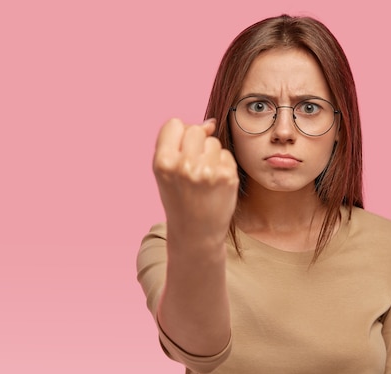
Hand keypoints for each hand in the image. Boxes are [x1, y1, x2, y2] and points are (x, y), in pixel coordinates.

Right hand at [153, 118, 238, 245]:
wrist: (196, 233)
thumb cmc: (180, 199)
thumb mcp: (166, 172)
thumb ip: (179, 143)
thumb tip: (209, 124)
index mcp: (163, 162)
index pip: (174, 123)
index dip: (179, 135)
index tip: (180, 151)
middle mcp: (184, 165)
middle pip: (195, 129)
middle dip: (196, 143)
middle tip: (193, 167)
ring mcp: (208, 171)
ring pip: (213, 142)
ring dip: (210, 155)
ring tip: (204, 178)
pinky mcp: (227, 176)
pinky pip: (226, 155)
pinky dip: (222, 165)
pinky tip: (215, 183)